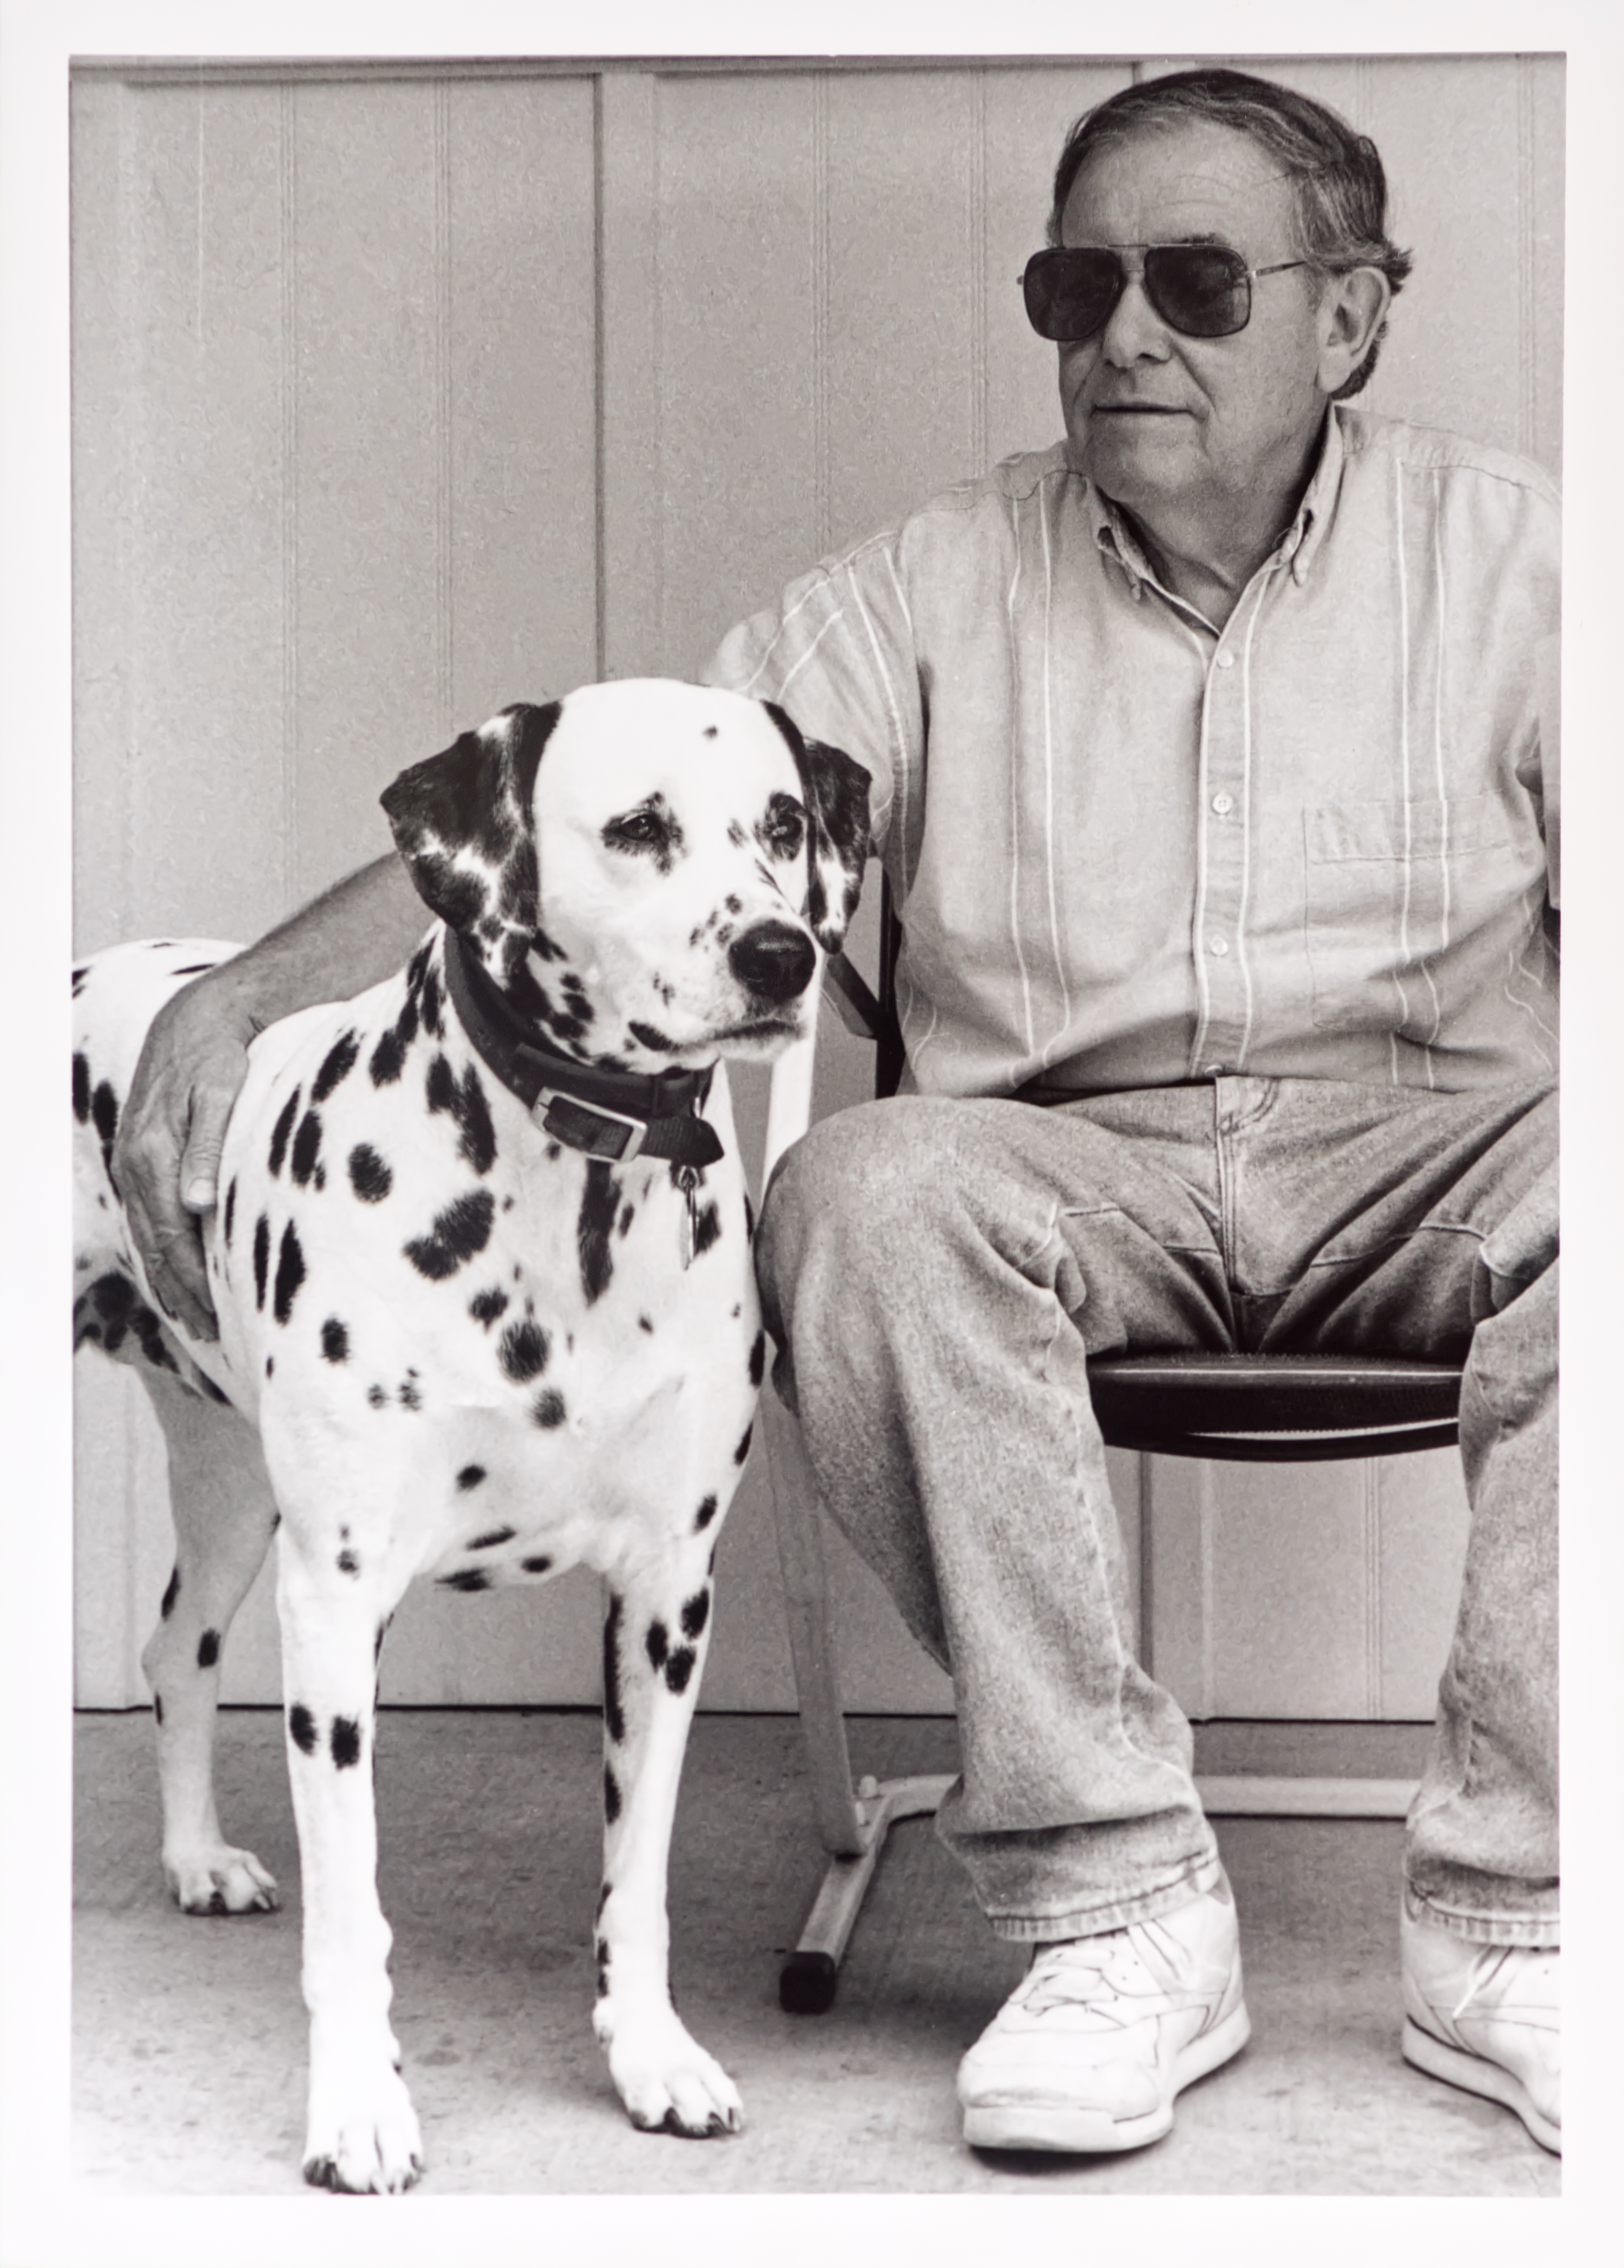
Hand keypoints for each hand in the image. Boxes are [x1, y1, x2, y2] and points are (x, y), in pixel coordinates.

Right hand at [110, 975, 255, 1340]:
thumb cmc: (220, 1054)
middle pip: (156, 1243)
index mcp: (155, 1154)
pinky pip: (146, 1213)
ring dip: (168, 1276)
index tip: (218, 1315)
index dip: (194, 1279)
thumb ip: (207, 1148)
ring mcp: (133, 1158)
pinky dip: (159, 1246)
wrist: (198, 1017)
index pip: (173, 1235)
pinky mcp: (140, 1153)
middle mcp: (136, 1161)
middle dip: (181, 1290)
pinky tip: (175, 1266)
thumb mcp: (221, 1092)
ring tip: (194, 1316)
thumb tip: (197, 1204)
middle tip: (210, 1331)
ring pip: (147, 1232)